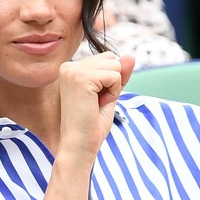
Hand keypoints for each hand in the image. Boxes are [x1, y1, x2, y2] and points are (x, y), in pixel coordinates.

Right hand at [42, 52, 133, 199]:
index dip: (110, 81)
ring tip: (95, 104)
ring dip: (113, 87)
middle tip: (96, 103)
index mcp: (71, 68)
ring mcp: (73, 70)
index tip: (94, 99)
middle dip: (113, 82)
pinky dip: (113, 93)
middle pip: (112, 58)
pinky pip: (115, 76)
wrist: (79, 144)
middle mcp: (69, 66)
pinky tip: (96, 104)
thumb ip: (119, 74)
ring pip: (115, 65)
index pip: (108, 58)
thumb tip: (130, 55)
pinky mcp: (80, 78)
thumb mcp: (109, 93)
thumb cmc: (91, 124)